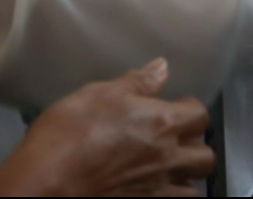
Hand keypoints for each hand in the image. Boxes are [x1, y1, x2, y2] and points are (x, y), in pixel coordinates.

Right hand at [0, 58, 212, 196]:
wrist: (47, 181)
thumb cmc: (70, 131)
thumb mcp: (99, 93)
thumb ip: (136, 82)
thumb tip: (163, 67)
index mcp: (162, 123)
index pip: (200, 115)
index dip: (190, 109)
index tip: (175, 106)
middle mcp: (167, 159)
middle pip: (206, 157)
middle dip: (195, 146)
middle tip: (174, 139)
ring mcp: (156, 190)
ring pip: (193, 188)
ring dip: (185, 176)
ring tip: (165, 168)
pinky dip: (168, 195)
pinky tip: (150, 188)